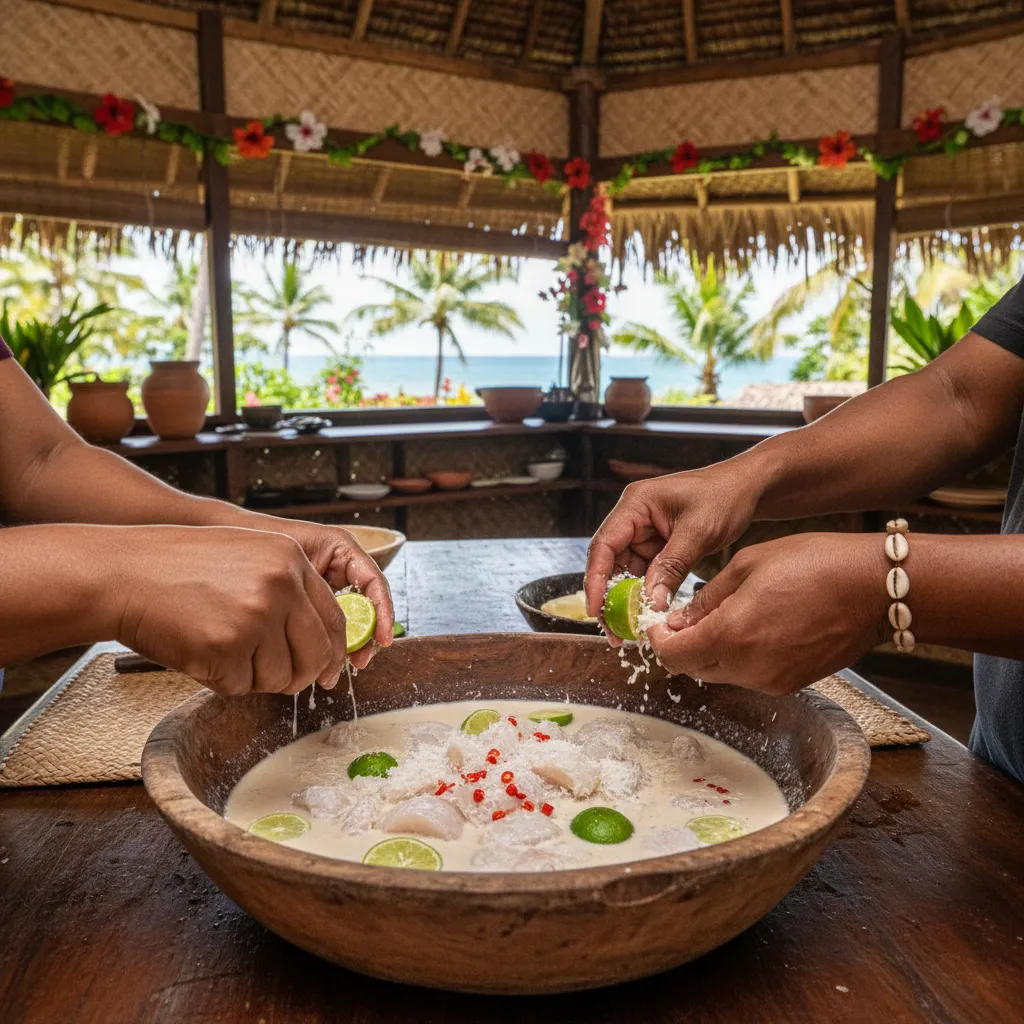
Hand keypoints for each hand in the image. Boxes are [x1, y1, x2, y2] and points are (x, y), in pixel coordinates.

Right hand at [115, 526, 348, 696]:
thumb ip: (287, 589)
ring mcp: (255, 617)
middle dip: (302, 675)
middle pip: (316, 654)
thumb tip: (321, 642)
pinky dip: (222, 681)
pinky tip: (200, 653)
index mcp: (290, 559)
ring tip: (222, 651)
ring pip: (280, 677)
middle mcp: (280, 585)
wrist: (122, 573)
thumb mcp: (248, 555)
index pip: (334, 618)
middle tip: (284, 680)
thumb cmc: (178, 567)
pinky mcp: (226, 647)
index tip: (330, 669)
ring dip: (255, 677)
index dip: (334, 651)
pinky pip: (241, 687)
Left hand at [254, 519, 394, 668]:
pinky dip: (327, 643)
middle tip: (359, 660)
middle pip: (367, 606)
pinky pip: (327, 625)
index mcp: (342, 550)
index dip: (383, 612)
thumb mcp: (293, 557)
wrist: (226, 538)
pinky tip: (320, 659)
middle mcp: (339, 568)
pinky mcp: (311, 602)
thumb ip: (316, 584)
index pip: (374, 582)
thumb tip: (338, 626)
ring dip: (348, 643)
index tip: (382, 638)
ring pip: (350, 620)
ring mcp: (326, 586)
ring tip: (337, 665)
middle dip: (366, 635)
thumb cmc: (257, 538)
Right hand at [585, 463, 762, 628]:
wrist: (746, 489)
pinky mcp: (656, 547)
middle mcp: (633, 519)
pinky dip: (643, 596)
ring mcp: (643, 534)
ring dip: (625, 602)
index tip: (595, 610)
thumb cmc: (723, 497)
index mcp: (635, 504)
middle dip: (608, 598)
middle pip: (608, 563)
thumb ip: (672, 566)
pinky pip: (643, 575)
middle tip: (615, 633)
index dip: (595, 579)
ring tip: (628, 633)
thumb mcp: (698, 533)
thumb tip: (651, 603)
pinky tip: (645, 616)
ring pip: (624, 573)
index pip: (604, 544)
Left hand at [646, 533, 888, 694]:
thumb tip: (678, 620)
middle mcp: (749, 667)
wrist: (874, 588)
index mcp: (731, 635)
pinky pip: (750, 676)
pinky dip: (740, 657)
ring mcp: (772, 680)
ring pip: (721, 674)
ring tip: (723, 618)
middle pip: (694, 668)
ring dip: (711, 652)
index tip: (656, 625)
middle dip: (683, 645)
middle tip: (684, 619)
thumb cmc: (814, 564)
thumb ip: (706, 599)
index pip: (673, 655)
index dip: (658, 641)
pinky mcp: (792, 684)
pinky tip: (753, 628)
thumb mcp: (748, 566)